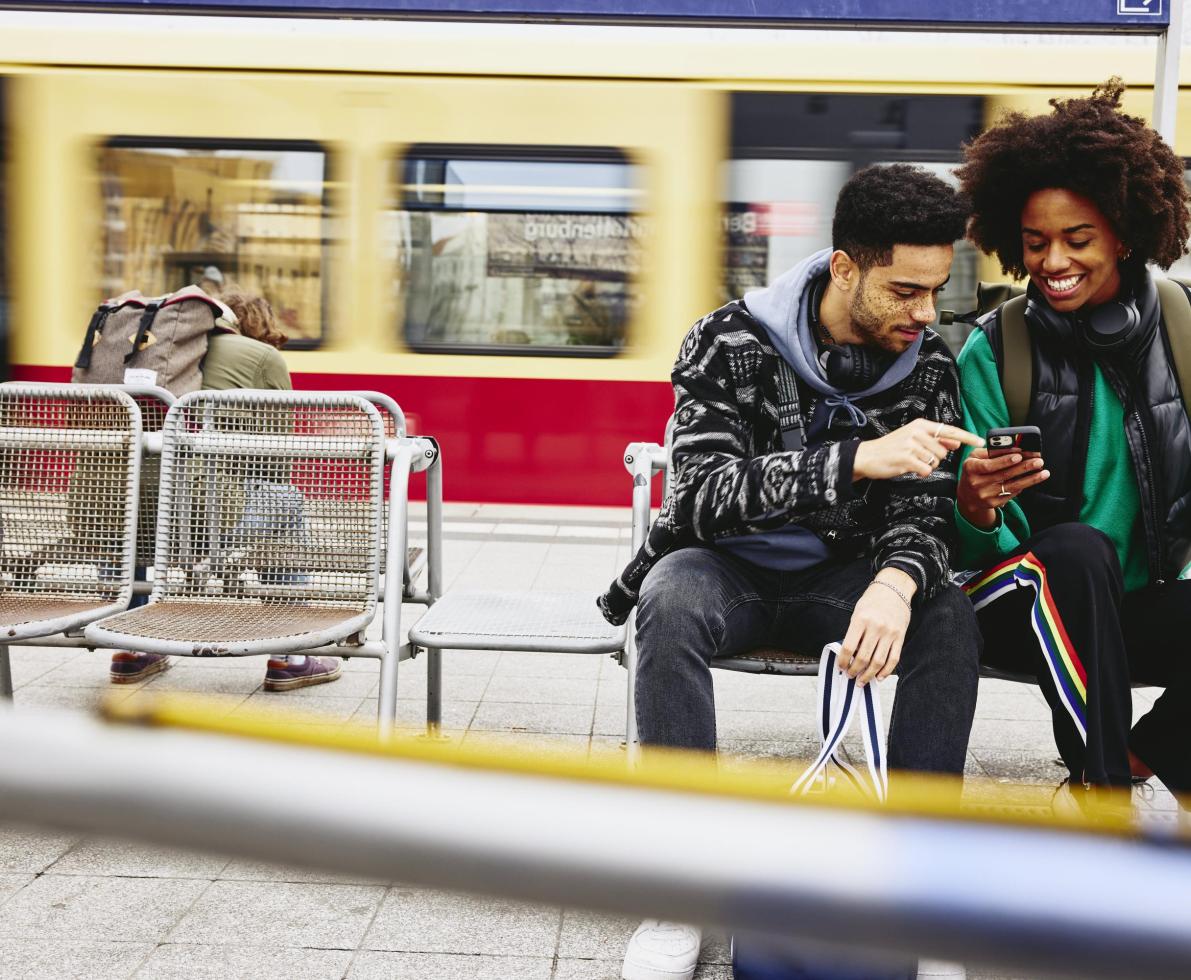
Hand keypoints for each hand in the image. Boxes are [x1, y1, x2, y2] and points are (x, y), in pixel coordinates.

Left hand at [837, 570, 913, 685]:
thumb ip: (854, 632)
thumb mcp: (857, 612)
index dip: (843, 661)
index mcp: (861, 620)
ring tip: (862, 681)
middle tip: (850, 677)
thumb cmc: (873, 600)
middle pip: (863, 657)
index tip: (840, 667)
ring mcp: (889, 633)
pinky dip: (886, 671)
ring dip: (869, 675)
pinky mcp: (900, 637)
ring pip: (878, 662)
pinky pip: (893, 659)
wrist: (894, 588)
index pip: (849, 647)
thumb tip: (849, 655)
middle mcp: (876, 627)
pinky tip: (879, 677)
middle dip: (855, 671)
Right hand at [853, 419, 983, 481]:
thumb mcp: (913, 439)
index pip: (949, 430)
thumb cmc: (891, 448)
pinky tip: (910, 468)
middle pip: (943, 451)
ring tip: (912, 462)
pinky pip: (926, 470)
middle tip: (918, 458)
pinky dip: (921, 472)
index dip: (967, 436)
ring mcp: (912, 445)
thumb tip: (956, 442)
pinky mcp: (907, 458)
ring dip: (927, 466)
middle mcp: (917, 432)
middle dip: (935, 459)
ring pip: (935, 461)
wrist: (867, 456)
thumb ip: (935, 440)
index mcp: (920, 425)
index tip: (980, 441)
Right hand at [956, 448, 1049, 528]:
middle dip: (1024, 467)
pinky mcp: (994, 503)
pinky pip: (1012, 493)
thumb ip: (990, 452)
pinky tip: (1033, 479)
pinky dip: (1024, 485)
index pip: (988, 465)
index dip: (1004, 461)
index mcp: (970, 469)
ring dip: (1030, 479)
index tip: (1019, 456)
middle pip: (1004, 475)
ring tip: (1044, 472)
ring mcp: (985, 495)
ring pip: (1012, 486)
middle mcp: (977, 483)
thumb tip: (1014, 449)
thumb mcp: (975, 458)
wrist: (967, 495)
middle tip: (1038, 461)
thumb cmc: (974, 470)